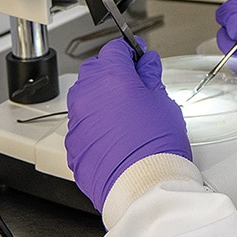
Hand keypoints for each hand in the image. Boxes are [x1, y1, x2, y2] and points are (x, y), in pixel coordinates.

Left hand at [64, 38, 190, 211]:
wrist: (141, 187)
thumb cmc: (156, 147)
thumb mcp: (163, 103)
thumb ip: (150, 78)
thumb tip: (146, 65)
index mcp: (111, 78)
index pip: (116, 49)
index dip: (130, 50)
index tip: (139, 56)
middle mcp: (88, 95)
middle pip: (96, 69)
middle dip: (113, 71)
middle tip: (135, 84)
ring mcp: (77, 120)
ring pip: (86, 97)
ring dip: (102, 97)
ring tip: (126, 113)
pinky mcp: (73, 143)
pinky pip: (83, 123)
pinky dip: (95, 123)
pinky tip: (115, 134)